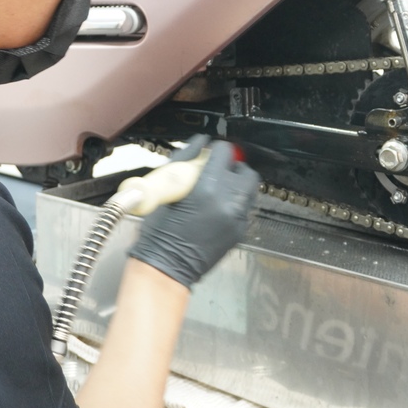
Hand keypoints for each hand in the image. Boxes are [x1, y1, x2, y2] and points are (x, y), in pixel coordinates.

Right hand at [128, 137, 258, 287]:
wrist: (166, 266)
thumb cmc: (159, 228)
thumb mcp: (166, 189)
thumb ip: (185, 161)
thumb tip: (201, 141)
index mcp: (206, 189)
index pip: (224, 153)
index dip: (216, 151)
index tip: (208, 155)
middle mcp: (227, 202)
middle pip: (244, 170)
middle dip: (231, 168)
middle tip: (215, 172)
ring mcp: (237, 218)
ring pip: (249, 189)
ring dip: (235, 185)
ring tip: (217, 190)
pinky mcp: (240, 231)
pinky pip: (245, 207)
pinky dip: (234, 203)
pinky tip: (217, 209)